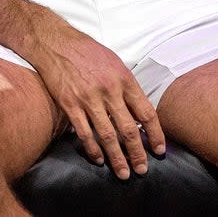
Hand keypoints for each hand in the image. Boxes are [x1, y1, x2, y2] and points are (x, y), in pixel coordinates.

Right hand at [27, 21, 166, 178]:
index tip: (159, 150)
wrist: (58, 43)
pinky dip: (92, 149)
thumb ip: (127, 87)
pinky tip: (99, 160)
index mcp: (125, 80)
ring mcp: (89, 99)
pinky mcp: (70, 105)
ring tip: (124, 173)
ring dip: (117, 158)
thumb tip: (138, 111)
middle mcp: (110, 91)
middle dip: (138, 153)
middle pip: (128, 129)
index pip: (146, 113)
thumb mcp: (116, 64)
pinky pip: (84, 133)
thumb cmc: (89, 53)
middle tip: (143, 169)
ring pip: (107, 136)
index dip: (155, 134)